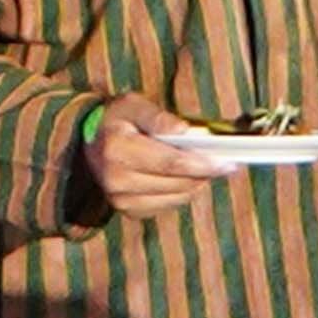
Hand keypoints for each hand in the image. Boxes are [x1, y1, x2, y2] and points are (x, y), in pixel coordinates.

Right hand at [85, 96, 218, 219]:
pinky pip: (169, 205)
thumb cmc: (117, 120)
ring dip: (196, 183)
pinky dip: (182, 192)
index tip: (229, 162)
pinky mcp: (128, 211)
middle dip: (204, 173)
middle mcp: (115, 179)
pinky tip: (184, 178)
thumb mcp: (133, 106)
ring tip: (203, 167)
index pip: (170, 162)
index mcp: (116, 148)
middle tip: (224, 163)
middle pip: (177, 182)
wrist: (88, 144)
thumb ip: (158, 117)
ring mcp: (120, 199)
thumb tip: (186, 132)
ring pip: (177, 196)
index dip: (202, 164)